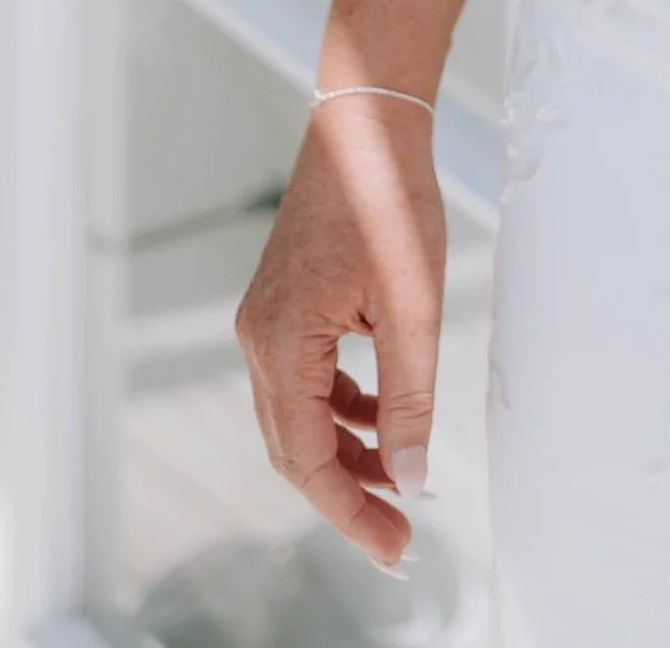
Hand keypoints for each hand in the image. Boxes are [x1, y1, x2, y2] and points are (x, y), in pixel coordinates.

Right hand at [235, 94, 443, 567]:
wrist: (367, 120)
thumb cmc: (389, 198)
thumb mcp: (413, 306)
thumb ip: (409, 398)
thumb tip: (409, 479)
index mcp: (279, 344)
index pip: (306, 459)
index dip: (349, 513)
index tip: (394, 549)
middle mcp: (257, 339)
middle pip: (293, 448)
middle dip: (345, 497)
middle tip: (398, 535)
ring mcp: (265, 322)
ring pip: (298, 418)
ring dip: (344, 455)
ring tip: (398, 483)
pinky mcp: (284, 306)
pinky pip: (305, 381)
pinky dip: (341, 410)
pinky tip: (381, 420)